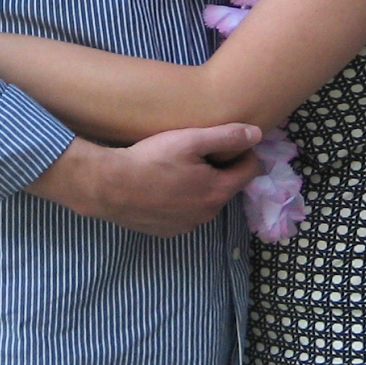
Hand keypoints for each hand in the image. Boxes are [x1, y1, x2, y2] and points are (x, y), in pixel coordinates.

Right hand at [28, 124, 261, 236]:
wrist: (108, 186)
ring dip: (199, 184)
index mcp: (218, 192)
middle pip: (226, 186)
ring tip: (177, 166)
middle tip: (197, 150)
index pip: (250, 170)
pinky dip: (181, 199)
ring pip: (204, 200)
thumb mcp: (190, 140)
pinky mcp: (166, 231)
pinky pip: (184, 212)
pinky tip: (162, 184)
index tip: (225, 140)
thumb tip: (257, 134)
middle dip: (219, 168)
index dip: (243, 151)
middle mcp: (207, 214)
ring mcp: (186, 226)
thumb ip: (227, 136)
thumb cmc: (150, 159)